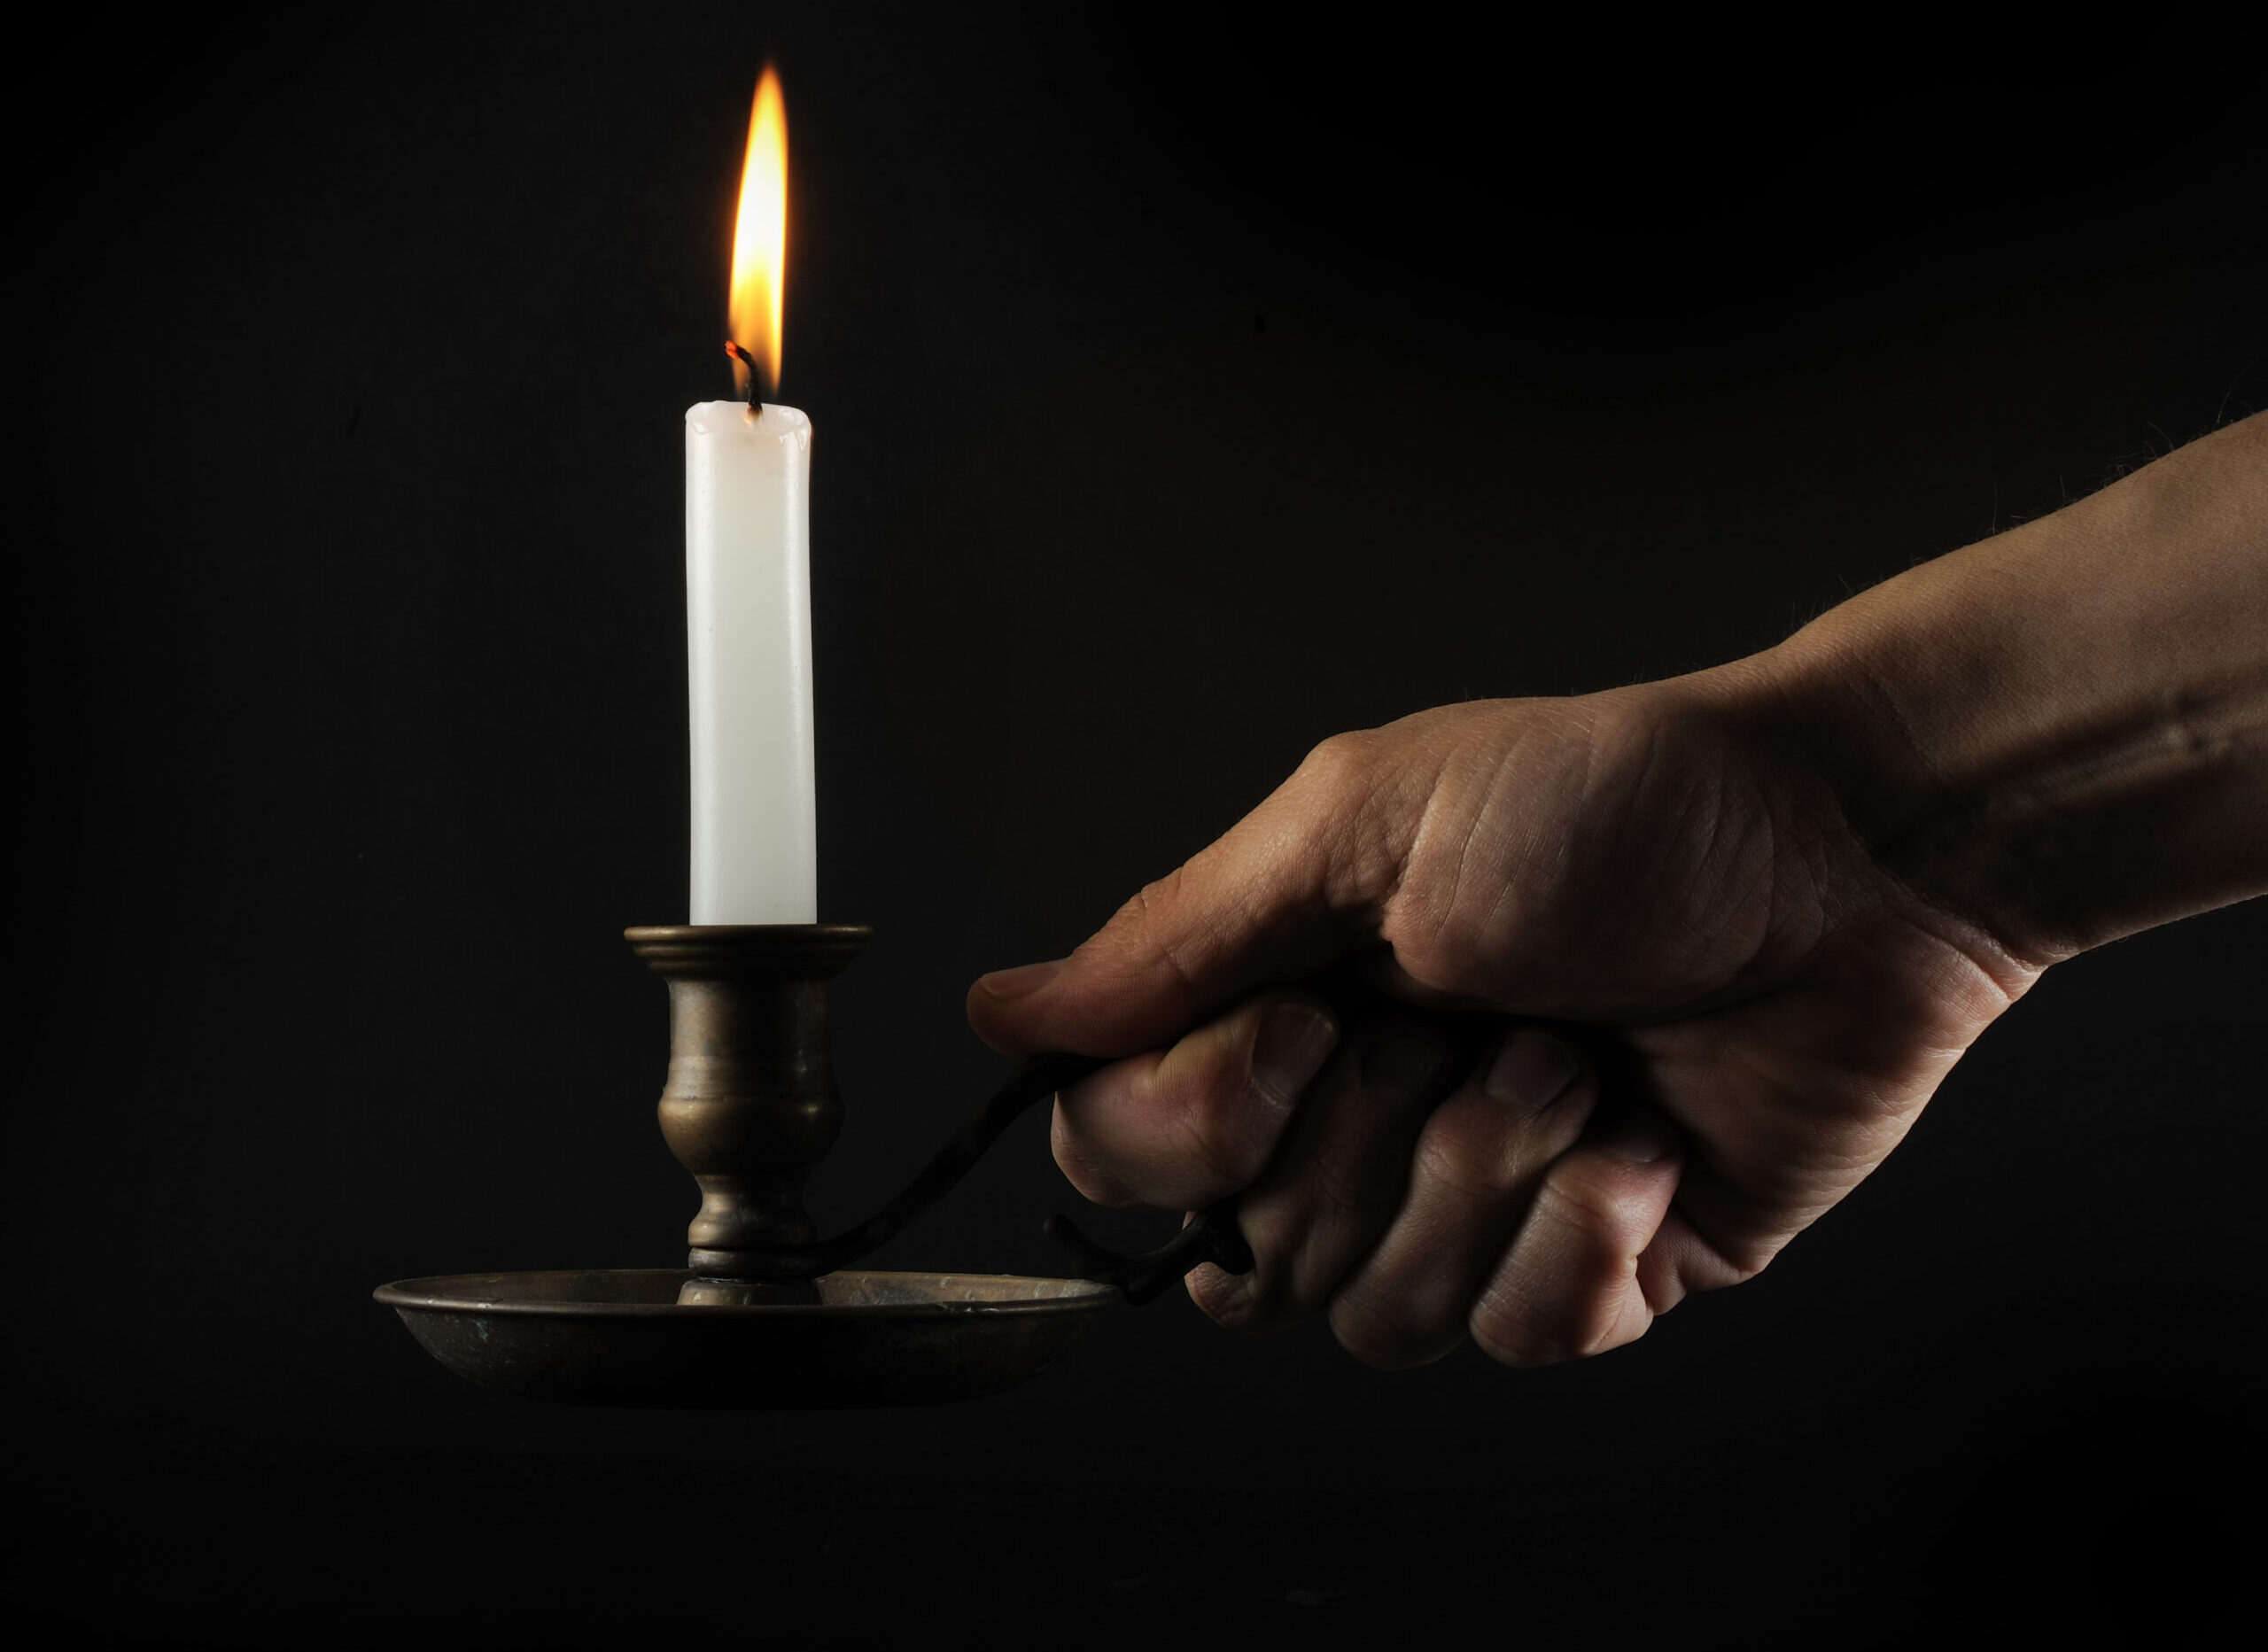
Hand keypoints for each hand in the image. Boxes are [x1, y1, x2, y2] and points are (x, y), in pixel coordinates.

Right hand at [967, 671, 2038, 1366]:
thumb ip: (1179, 940)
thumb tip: (1009, 1011)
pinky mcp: (1594, 1269)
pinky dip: (1581, 1240)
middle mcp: (1359, 1122)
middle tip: (1470, 1018)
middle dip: (1368, 1140)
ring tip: (1571, 1066)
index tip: (1296, 1035)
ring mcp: (1475, 1203)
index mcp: (1280, 1009)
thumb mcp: (1363, 825)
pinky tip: (1637, 1142)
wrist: (1851, 852)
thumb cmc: (1615, 801)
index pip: (1125, 1153)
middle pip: (1250, 1257)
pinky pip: (1520, 1337)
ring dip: (1485, 1178)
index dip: (1190, 1132)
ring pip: (1380, 1315)